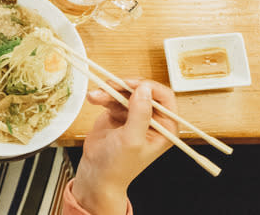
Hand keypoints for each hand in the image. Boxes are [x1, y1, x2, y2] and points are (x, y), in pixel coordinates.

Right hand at [73, 80, 177, 214]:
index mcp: (165, 127)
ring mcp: (134, 116)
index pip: (164, 98)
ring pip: (125, 92)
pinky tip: (94, 99)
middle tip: (111, 86)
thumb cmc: (118, 166)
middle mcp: (152, 120)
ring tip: (96, 96)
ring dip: (110, 91)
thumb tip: (144, 89)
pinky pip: (112, 97)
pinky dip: (102, 96)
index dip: (149, 88)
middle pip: (143, 91)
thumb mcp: (132, 140)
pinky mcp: (117, 114)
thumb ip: (140, 114)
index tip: (132, 85)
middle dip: (125, 87)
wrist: (97, 175)